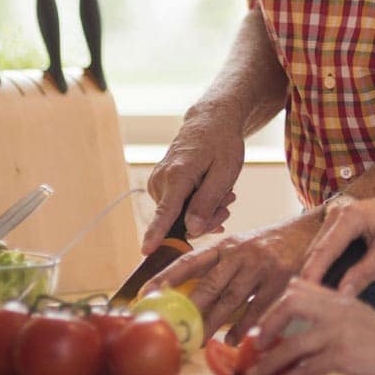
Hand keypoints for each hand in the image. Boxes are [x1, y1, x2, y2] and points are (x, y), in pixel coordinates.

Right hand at [143, 104, 244, 251]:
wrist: (210, 122)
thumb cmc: (221, 144)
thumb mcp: (225, 171)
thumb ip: (207, 201)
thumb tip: (191, 230)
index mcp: (178, 175)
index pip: (165, 211)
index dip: (156, 234)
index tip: (145, 251)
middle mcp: (161, 181)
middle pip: (179, 222)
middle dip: (206, 220)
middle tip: (229, 203)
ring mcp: (157, 184)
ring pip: (179, 218)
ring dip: (204, 213)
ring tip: (224, 194)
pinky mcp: (159, 187)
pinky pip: (176, 210)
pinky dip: (196, 207)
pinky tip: (212, 196)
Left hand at [146, 214, 318, 339]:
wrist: (309, 229)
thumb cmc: (269, 244)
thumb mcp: (243, 246)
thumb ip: (220, 266)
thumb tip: (188, 293)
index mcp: (227, 245)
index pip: (191, 260)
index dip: (167, 276)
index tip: (146, 292)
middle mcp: (241, 253)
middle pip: (209, 285)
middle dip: (188, 309)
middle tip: (172, 329)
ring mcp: (261, 266)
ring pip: (231, 300)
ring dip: (212, 324)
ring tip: (197, 342)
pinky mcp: (281, 279)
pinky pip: (257, 308)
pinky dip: (243, 326)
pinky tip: (233, 339)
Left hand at [246, 278, 374, 374]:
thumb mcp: (359, 318)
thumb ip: (335, 313)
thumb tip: (307, 320)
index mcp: (340, 298)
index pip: (299, 288)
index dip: (274, 305)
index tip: (260, 326)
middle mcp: (337, 308)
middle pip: (290, 303)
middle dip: (266, 324)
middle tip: (252, 345)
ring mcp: (340, 330)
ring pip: (292, 343)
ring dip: (268, 362)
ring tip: (251, 374)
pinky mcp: (344, 354)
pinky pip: (306, 368)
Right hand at [300, 192, 374, 296]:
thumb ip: (365, 273)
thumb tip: (341, 295)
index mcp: (350, 217)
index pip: (323, 251)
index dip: (312, 277)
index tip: (304, 300)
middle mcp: (338, 212)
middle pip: (315, 251)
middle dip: (309, 277)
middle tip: (307, 306)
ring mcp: (336, 215)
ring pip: (317, 249)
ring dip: (314, 271)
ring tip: (314, 299)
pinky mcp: (339, 221)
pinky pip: (325, 246)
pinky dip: (323, 263)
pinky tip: (326, 283)